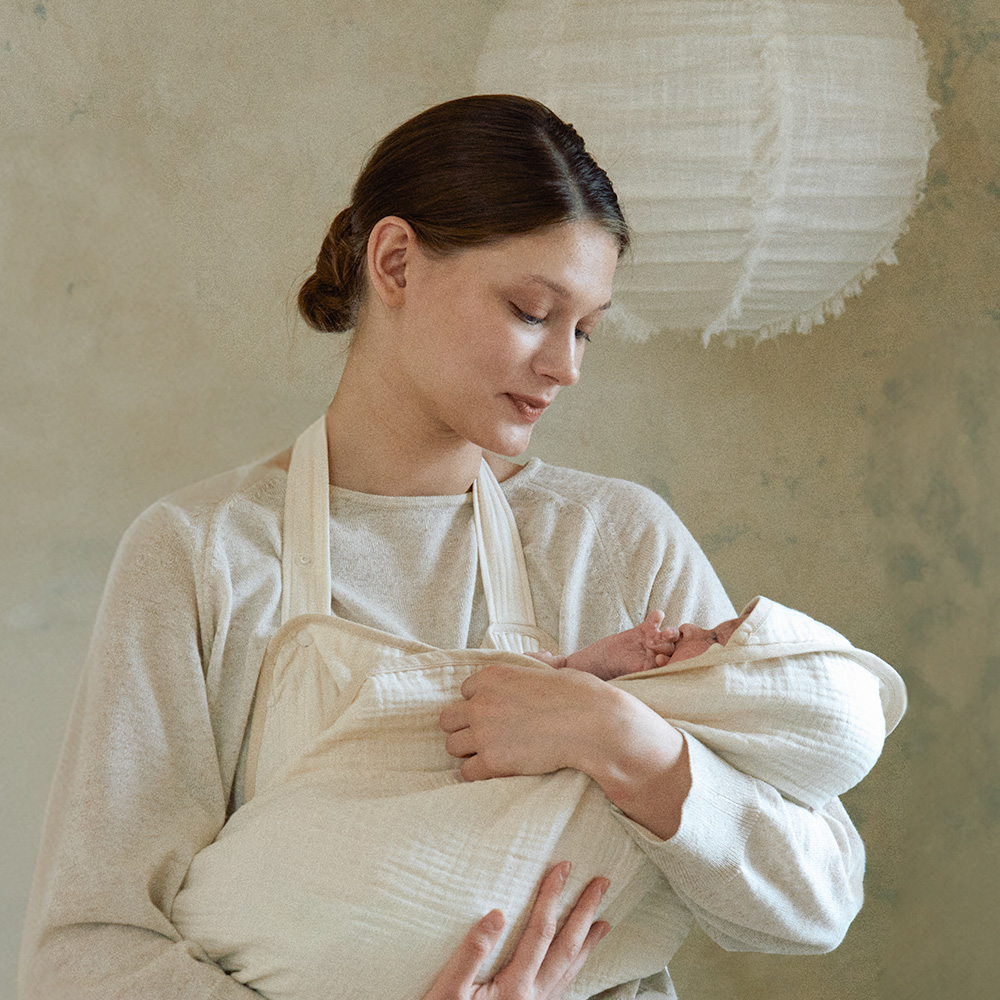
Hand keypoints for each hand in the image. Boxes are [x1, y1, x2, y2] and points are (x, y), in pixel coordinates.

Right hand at [421, 862, 609, 999]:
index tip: (562, 868)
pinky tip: (576, 959)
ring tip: (603, 921)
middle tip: (600, 885)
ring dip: (587, 941)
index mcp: (515, 987)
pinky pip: (562, 985)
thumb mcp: (447, 988)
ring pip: (570, 969)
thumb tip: (497, 913)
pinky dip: (574, 965)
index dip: (552, 896)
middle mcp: (533, 997)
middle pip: (567, 948)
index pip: (541, 931)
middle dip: (585, 913)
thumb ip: (472, 952)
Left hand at [439, 663, 612, 779]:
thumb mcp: (549, 670)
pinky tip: (496, 770)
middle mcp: (481, 702)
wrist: (591, 723)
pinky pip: (467, 772)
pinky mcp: (493, 761)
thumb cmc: (578, 695)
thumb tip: (535, 658)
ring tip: (491, 754)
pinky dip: (479, 773)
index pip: (464, 692)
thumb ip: (530, 667)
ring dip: (469, 751)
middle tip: (486, 736)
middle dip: (464, 727)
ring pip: (452, 746)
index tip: (495, 712)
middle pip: (448, 720)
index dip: (479, 703)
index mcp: (492, 676)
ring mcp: (484, 732)